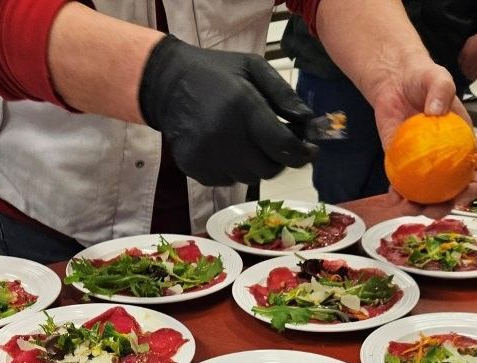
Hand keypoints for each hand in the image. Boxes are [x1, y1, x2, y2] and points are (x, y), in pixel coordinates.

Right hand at [138, 36, 316, 185]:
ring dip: (256, 165)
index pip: (282, 145)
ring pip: (249, 178)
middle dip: (279, 159)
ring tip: (249, 143)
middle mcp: (224, 135)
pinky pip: (227, 180)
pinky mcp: (194, 168)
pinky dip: (234, 169)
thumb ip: (283, 93)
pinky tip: (227, 149)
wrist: (166, 84)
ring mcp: (207, 155)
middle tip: (278, 145)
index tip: (310, 151)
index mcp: (242, 107)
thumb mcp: (253, 67)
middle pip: (268, 168)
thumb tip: (308, 121)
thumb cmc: (216, 73)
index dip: (302, 154)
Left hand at [367, 55, 476, 218]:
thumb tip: (436, 110)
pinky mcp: (401, 161)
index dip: (473, 189)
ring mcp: (422, 163)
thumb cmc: (423, 77)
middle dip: (444, 208)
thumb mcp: (438, 77)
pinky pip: (401, 183)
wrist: (395, 79)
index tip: (463, 197)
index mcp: (462, 143)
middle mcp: (444, 158)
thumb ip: (441, 90)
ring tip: (409, 208)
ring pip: (425, 194)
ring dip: (419, 207)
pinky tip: (393, 197)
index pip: (475, 172)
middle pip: (450, 192)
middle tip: (433, 211)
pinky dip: (398, 194)